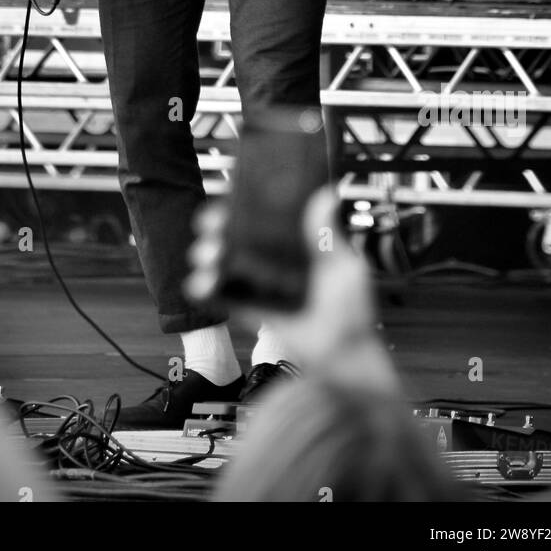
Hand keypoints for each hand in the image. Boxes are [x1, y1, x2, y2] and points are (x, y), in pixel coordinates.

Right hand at [187, 188, 394, 389]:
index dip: (240, 209)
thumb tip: (327, 193)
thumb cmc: (351, 310)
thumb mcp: (343, 268)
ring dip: (209, 257)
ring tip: (207, 257)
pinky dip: (207, 290)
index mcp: (294, 245)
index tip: (225, 202)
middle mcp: (273, 262)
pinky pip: (224, 298)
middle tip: (211, 231)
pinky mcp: (252, 311)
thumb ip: (327, 235)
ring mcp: (261, 286)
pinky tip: (199, 285)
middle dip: (217, 231)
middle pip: (236, 239)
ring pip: (224, 265)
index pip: (262, 219)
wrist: (344, 358)